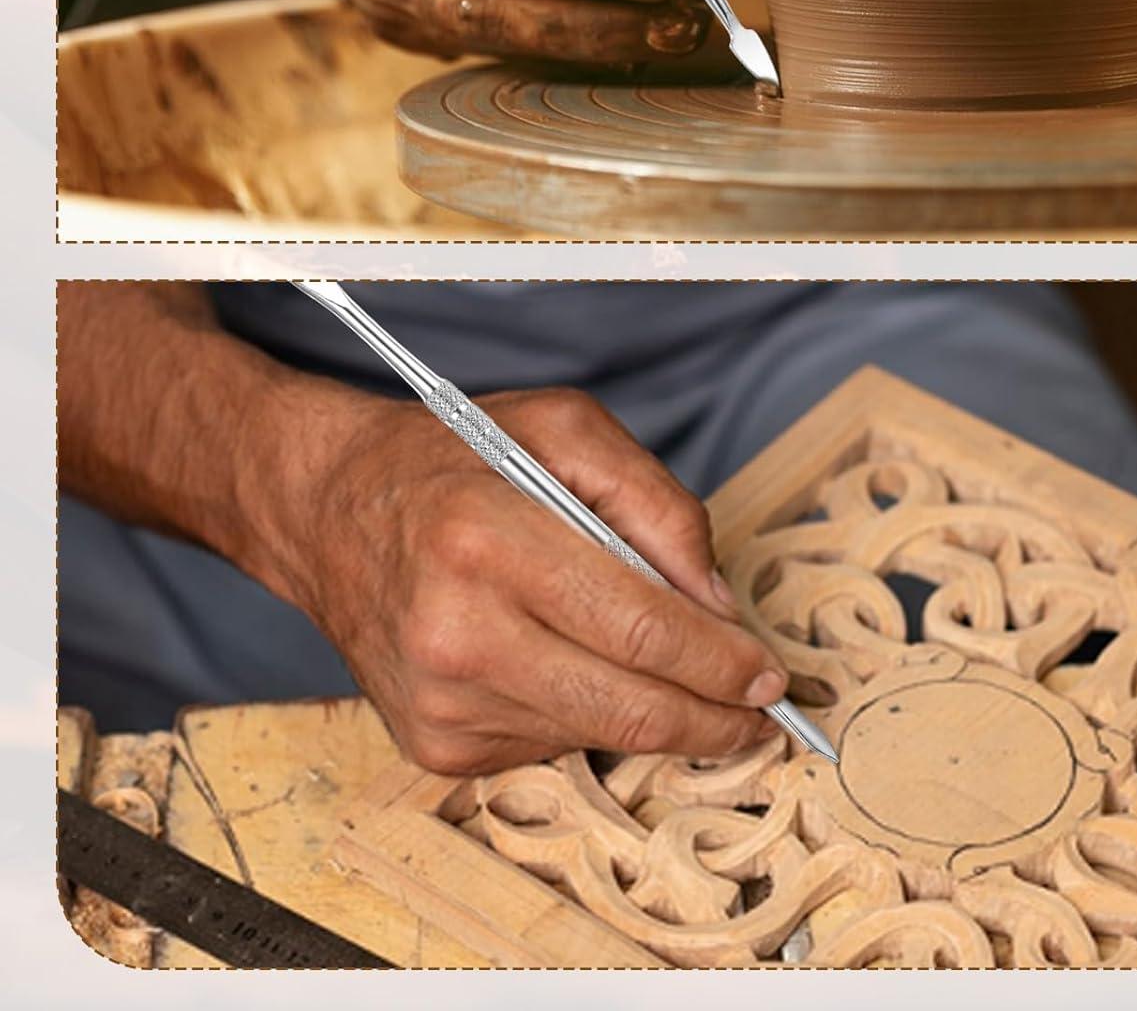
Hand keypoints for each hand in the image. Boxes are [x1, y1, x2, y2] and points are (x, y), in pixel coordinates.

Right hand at [277, 386, 786, 773]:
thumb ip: (656, 503)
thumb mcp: (564, 429)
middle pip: (627, 704)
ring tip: (681, 680)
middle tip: (761, 713)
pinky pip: (549, 744)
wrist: (328, 509)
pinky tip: (577, 666)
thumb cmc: (454, 458)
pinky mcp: (431, 744)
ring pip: (596, 733)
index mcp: (487, 538)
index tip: (769, 675)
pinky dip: (588, 714)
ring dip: (655, 715)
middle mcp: (454, 631)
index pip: (639, 625)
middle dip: (713, 716)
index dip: (720, 661)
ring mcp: (439, 700)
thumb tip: (718, 605)